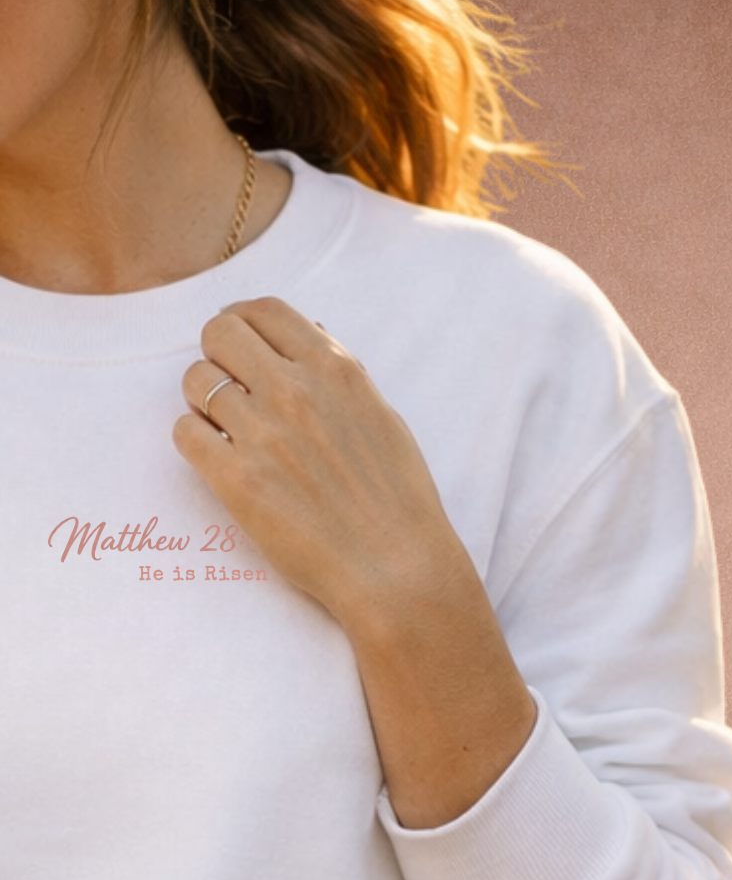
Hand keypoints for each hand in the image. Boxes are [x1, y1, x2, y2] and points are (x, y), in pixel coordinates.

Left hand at [175, 296, 458, 632]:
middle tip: (228, 383)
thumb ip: (341, 375)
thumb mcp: (382, 418)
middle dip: (217, 353)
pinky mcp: (236, 480)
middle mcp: (295, 392)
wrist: (396, 569)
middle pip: (219, 333)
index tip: (242, 344)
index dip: (244, 322)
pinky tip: (219, 458)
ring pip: (195, 381)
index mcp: (335, 370)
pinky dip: (195, 439)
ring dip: (203, 401)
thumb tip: (310, 332)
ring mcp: (262, 434)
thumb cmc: (398, 499)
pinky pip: (185, 433)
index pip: (264, 311)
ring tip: (226, 429)